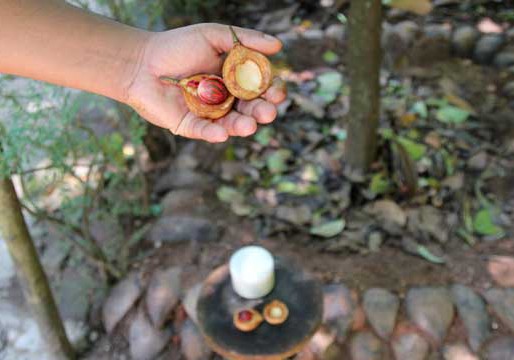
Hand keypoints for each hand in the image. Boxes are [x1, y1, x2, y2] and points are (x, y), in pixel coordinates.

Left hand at [125, 23, 286, 142]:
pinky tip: (222, 133)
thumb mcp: (213, 36)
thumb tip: (279, 46)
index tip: (277, 91)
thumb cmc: (177, 46)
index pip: (261, 89)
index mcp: (235, 79)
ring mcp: (210, 115)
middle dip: (262, 112)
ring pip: (232, 124)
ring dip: (243, 126)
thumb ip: (245, 40)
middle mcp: (227, 99)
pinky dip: (214, 134)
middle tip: (269, 112)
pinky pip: (206, 132)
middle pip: (251, 110)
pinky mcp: (191, 126)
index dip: (272, 91)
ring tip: (249, 126)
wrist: (141, 61)